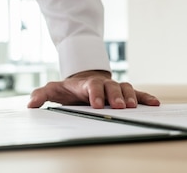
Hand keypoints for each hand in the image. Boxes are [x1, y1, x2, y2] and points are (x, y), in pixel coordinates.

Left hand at [27, 70, 159, 108]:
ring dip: (131, 97)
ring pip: (125, 88)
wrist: (84, 80)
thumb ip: (42, 94)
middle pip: (111, 87)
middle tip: (118, 106)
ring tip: (133, 107)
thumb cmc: (69, 88)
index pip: (91, 86)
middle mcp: (103, 84)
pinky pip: (137, 93)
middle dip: (114, 96)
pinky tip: (155, 103)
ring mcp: (115, 87)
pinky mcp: (124, 92)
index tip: (96, 104)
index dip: (95, 94)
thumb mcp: (53, 89)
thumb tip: (30, 104)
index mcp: (86, 84)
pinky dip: (146, 97)